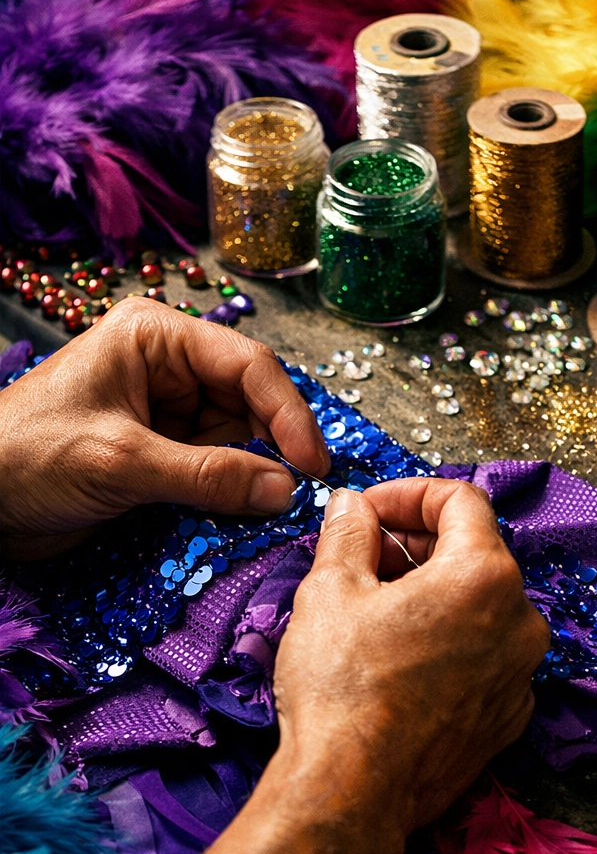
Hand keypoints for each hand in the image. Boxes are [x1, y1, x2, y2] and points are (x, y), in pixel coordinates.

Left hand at [0, 296, 328, 556]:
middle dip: (275, 447)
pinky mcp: (165, 454)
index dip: (288, 413)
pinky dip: (235, 493)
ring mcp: (169, 412)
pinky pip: (220, 469)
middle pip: (253, 401)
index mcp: (155, 338)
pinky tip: (245, 514)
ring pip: (242, 439)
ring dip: (258, 475)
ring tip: (271, 509)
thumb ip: (207, 476)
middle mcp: (169, 368)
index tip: (311, 464)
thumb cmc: (22, 458)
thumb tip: (284, 490)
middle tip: (298, 493)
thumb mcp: (119, 462)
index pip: (248, 365)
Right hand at [90, 478, 550, 853]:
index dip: (408, 495)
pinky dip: (452, 644)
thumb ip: (348, 534)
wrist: (353, 793)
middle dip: (418, 545)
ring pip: (483, 607)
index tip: (367, 513)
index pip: (461, 500)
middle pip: (476, 552)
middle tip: (362, 559)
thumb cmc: (340, 689)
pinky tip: (401, 661)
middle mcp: (522, 619)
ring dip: (434, 595)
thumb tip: (352, 506)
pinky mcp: (510, 716)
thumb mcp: (329, 592)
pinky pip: (486, 657)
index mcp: (486, 575)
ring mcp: (522, 672)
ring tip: (376, 610)